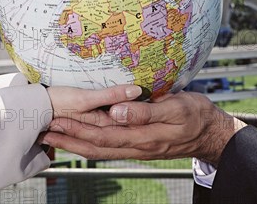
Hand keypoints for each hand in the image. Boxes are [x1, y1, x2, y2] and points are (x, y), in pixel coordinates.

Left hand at [42, 91, 245, 165]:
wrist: (212, 133)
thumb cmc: (197, 116)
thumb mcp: (176, 108)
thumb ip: (145, 112)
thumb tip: (116, 110)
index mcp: (143, 136)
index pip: (102, 134)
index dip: (78, 129)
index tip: (57, 120)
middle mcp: (136, 145)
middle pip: (95, 145)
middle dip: (68, 138)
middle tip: (44, 130)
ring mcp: (137, 147)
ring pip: (100, 149)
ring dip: (75, 143)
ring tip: (54, 136)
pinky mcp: (140, 145)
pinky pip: (109, 147)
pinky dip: (91, 144)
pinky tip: (82, 140)